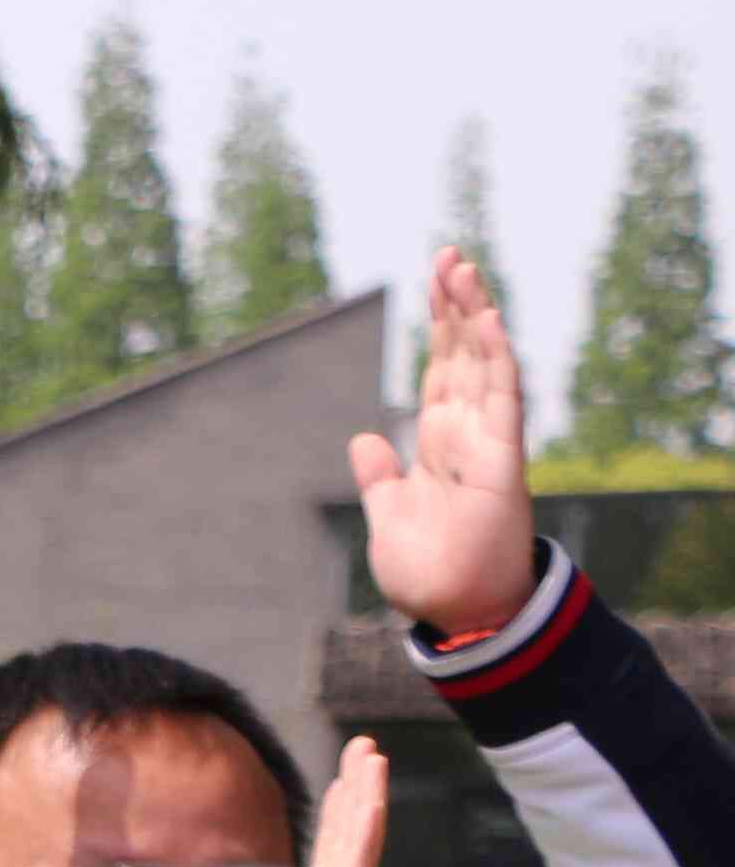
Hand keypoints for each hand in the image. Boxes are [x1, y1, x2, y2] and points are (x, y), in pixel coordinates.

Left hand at [355, 253, 537, 636]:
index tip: (433, 283)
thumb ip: (380, 476)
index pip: (440, 371)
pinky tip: (488, 320)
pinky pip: (502, 400)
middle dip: (454, 305)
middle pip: (462, 355)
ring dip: (474, 316)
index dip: (438, 328)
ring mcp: (487, 443)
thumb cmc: (429, 570)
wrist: (456, 613)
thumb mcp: (389, 514)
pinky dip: (495, 359)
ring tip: (462, 268)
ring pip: (484, 365)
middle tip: (447, 253)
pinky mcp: (502, 460)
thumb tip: (365, 439)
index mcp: (438, 444)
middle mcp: (466, 434)